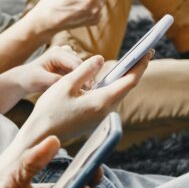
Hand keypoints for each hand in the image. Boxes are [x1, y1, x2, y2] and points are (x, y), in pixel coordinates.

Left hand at [12, 45, 83, 96]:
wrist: (23, 79)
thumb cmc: (29, 78)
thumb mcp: (40, 80)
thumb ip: (55, 80)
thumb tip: (71, 84)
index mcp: (56, 53)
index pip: (75, 62)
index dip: (83, 74)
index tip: (88, 87)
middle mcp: (62, 51)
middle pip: (80, 64)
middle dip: (85, 76)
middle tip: (89, 90)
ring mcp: (65, 57)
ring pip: (80, 67)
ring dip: (83, 76)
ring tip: (85, 89)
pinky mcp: (67, 64)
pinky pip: (77, 70)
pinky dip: (79, 78)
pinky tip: (79, 87)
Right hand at [26, 51, 151, 143]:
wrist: (40, 136)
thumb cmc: (50, 110)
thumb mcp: (65, 84)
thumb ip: (85, 70)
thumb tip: (101, 59)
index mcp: (101, 101)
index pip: (129, 80)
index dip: (140, 64)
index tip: (148, 51)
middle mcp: (105, 111)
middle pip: (126, 87)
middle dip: (136, 69)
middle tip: (143, 52)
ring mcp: (101, 117)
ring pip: (118, 93)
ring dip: (125, 78)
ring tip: (131, 62)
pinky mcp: (95, 120)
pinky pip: (109, 100)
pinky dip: (113, 86)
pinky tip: (112, 78)